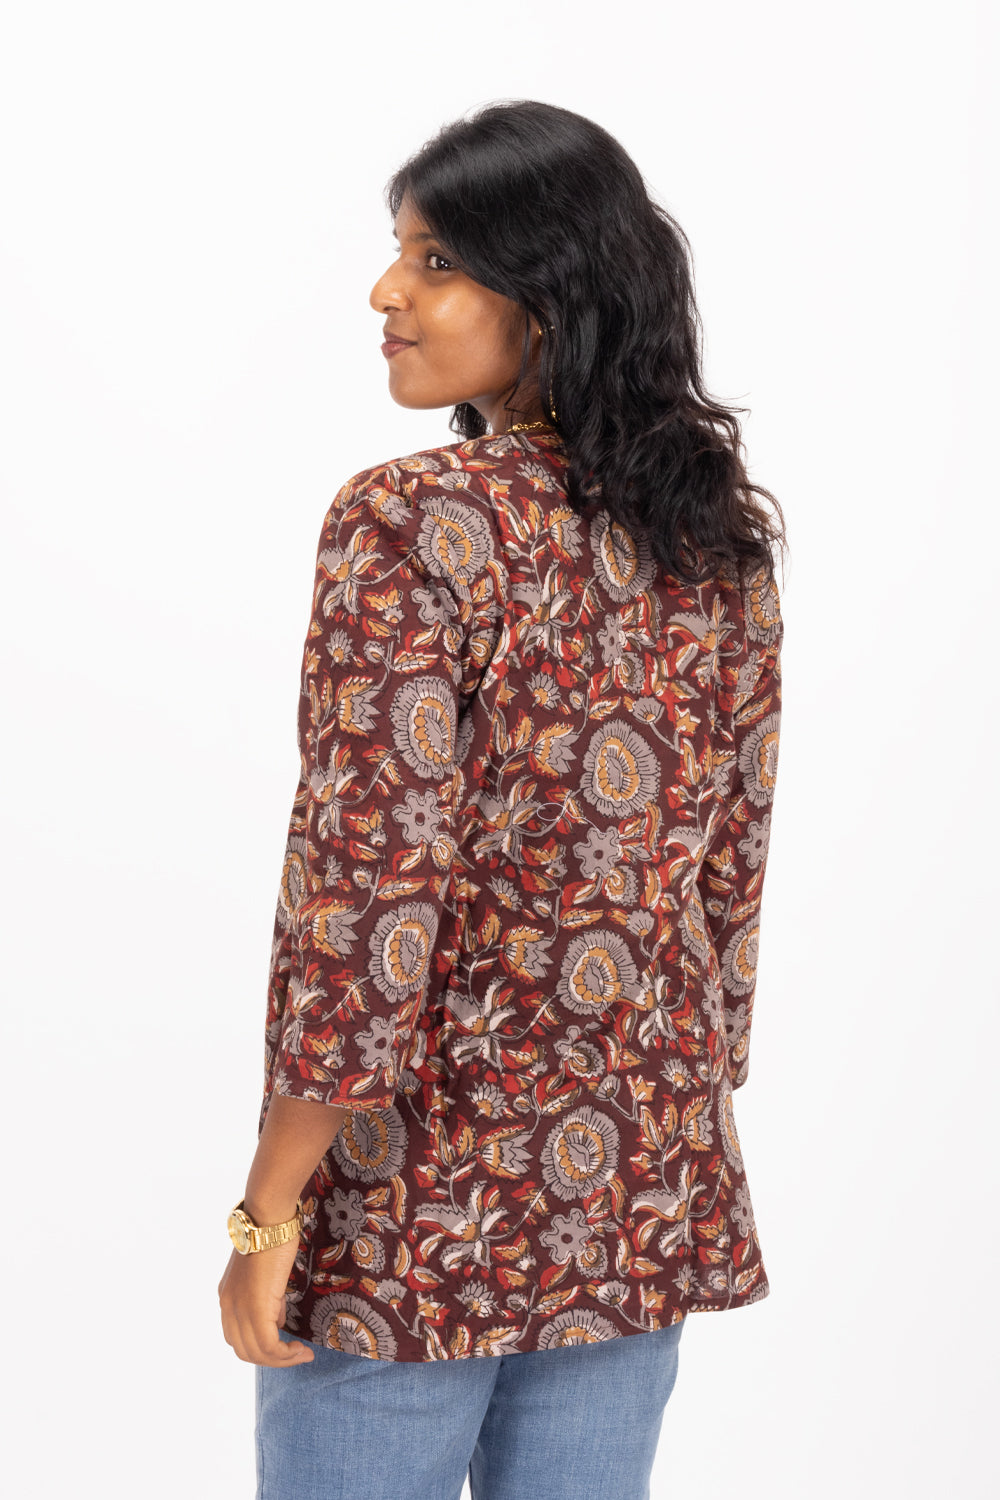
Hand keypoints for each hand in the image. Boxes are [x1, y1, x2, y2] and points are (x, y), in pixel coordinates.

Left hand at [218, 1237, 315, 1366]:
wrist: (268, 1220)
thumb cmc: (271, 1237)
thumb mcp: (265, 1273)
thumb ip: (267, 1296)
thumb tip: (278, 1317)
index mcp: (227, 1298)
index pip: (238, 1337)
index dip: (260, 1347)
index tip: (283, 1344)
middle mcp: (228, 1307)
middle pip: (245, 1351)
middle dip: (272, 1360)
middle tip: (296, 1354)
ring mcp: (239, 1310)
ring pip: (257, 1353)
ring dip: (282, 1360)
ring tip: (303, 1354)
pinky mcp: (256, 1310)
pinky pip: (269, 1346)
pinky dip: (286, 1354)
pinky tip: (301, 1349)